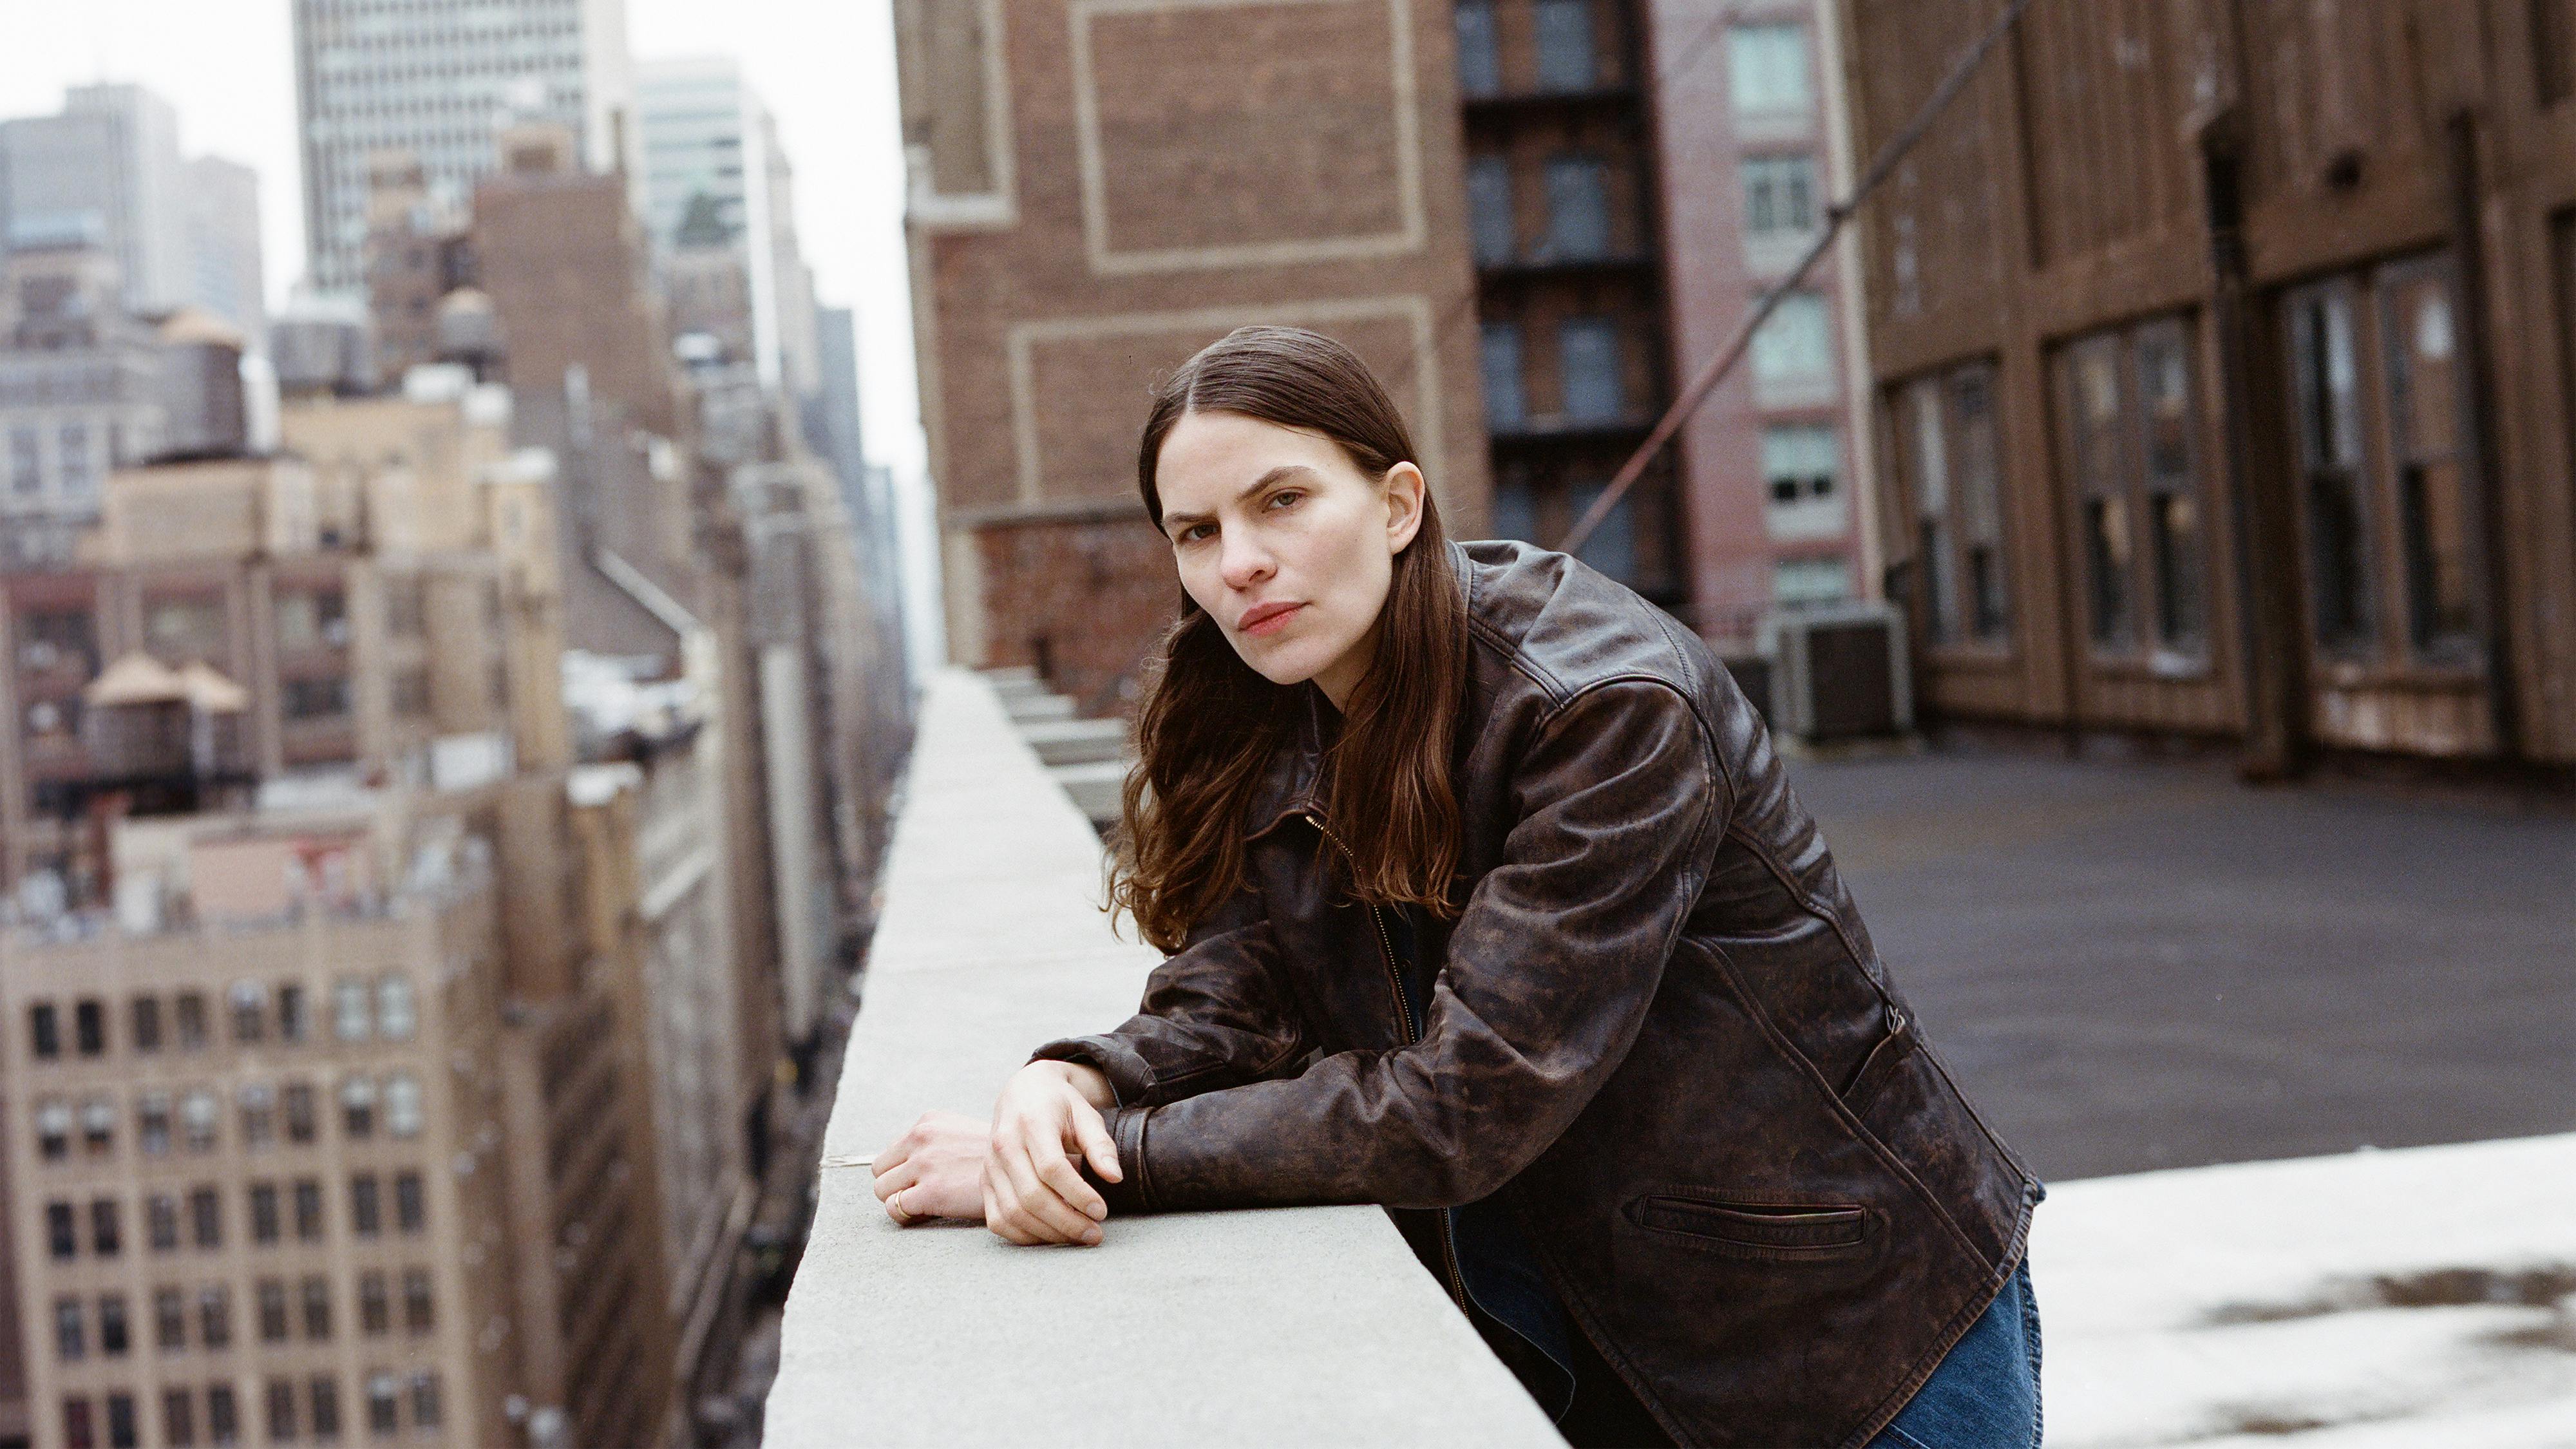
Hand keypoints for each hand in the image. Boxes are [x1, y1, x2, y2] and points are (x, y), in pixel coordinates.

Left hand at [869, 1110, 989, 1224]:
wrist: (1025, 1173)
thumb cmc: (993, 1161)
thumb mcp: (960, 1134)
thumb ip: (932, 1141)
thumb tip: (905, 1163)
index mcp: (928, 1122)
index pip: (891, 1151)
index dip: (903, 1171)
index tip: (922, 1181)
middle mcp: (922, 1138)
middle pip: (880, 1170)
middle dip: (896, 1185)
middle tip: (920, 1194)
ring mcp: (925, 1164)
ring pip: (882, 1190)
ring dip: (899, 1201)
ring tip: (924, 1204)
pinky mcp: (930, 1192)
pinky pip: (894, 1208)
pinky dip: (905, 1216)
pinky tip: (927, 1213)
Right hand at [984, 1060, 1121, 1245]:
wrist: (1022, 1093)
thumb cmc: (1059, 1105)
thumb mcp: (1085, 1115)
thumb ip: (1100, 1145)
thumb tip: (1115, 1177)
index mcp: (1031, 1123)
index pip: (1052, 1168)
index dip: (1078, 1194)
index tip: (1101, 1211)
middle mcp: (1004, 1145)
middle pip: (1031, 1196)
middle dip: (1067, 1222)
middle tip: (1094, 1234)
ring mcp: (990, 1166)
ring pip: (1013, 1213)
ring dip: (1048, 1233)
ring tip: (1078, 1236)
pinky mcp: (984, 1182)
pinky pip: (998, 1219)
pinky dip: (1024, 1235)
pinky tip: (1051, 1235)